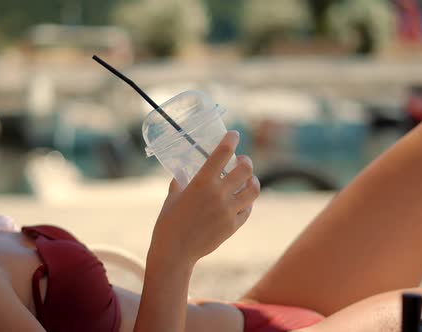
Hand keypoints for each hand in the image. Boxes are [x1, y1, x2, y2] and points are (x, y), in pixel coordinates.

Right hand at [150, 131, 260, 264]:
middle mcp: (218, 194)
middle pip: (245, 169)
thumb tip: (182, 172)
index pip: (223, 153)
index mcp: (202, 182)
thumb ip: (180, 182)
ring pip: (253, 189)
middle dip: (245, 161)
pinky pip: (247, 209)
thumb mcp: (172, 197)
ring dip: (252, 181)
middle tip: (242, 161)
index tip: (234, 134)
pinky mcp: (233, 226)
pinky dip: (246, 202)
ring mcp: (228, 210)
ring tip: (248, 180)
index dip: (231, 140)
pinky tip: (241, 201)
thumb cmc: (168, 223)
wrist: (174, 252)